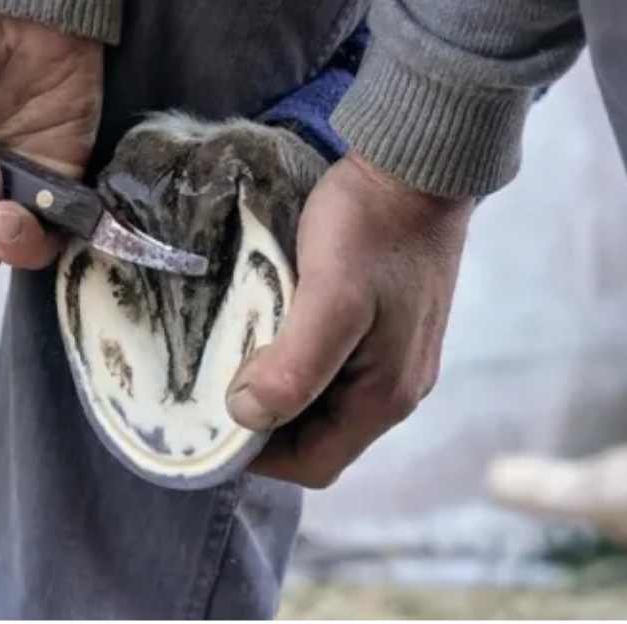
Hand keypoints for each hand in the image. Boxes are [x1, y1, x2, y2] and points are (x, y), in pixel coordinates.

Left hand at [225, 152, 472, 487]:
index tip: (210, 425)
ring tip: (227, 362)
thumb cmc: (372, 227)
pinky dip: (292, 362)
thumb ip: (296, 365)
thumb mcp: (331, 296)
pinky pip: (331, 367)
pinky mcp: (384, 325)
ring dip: (276, 391)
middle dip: (264, 425)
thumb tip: (247, 415)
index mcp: (386, 395)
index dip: (261, 458)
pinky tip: (263, 334)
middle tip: (209, 391)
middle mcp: (395, 387)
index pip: (316, 463)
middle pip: (318, 437)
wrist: (417, 163)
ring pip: (322, 402)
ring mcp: (392, 356)